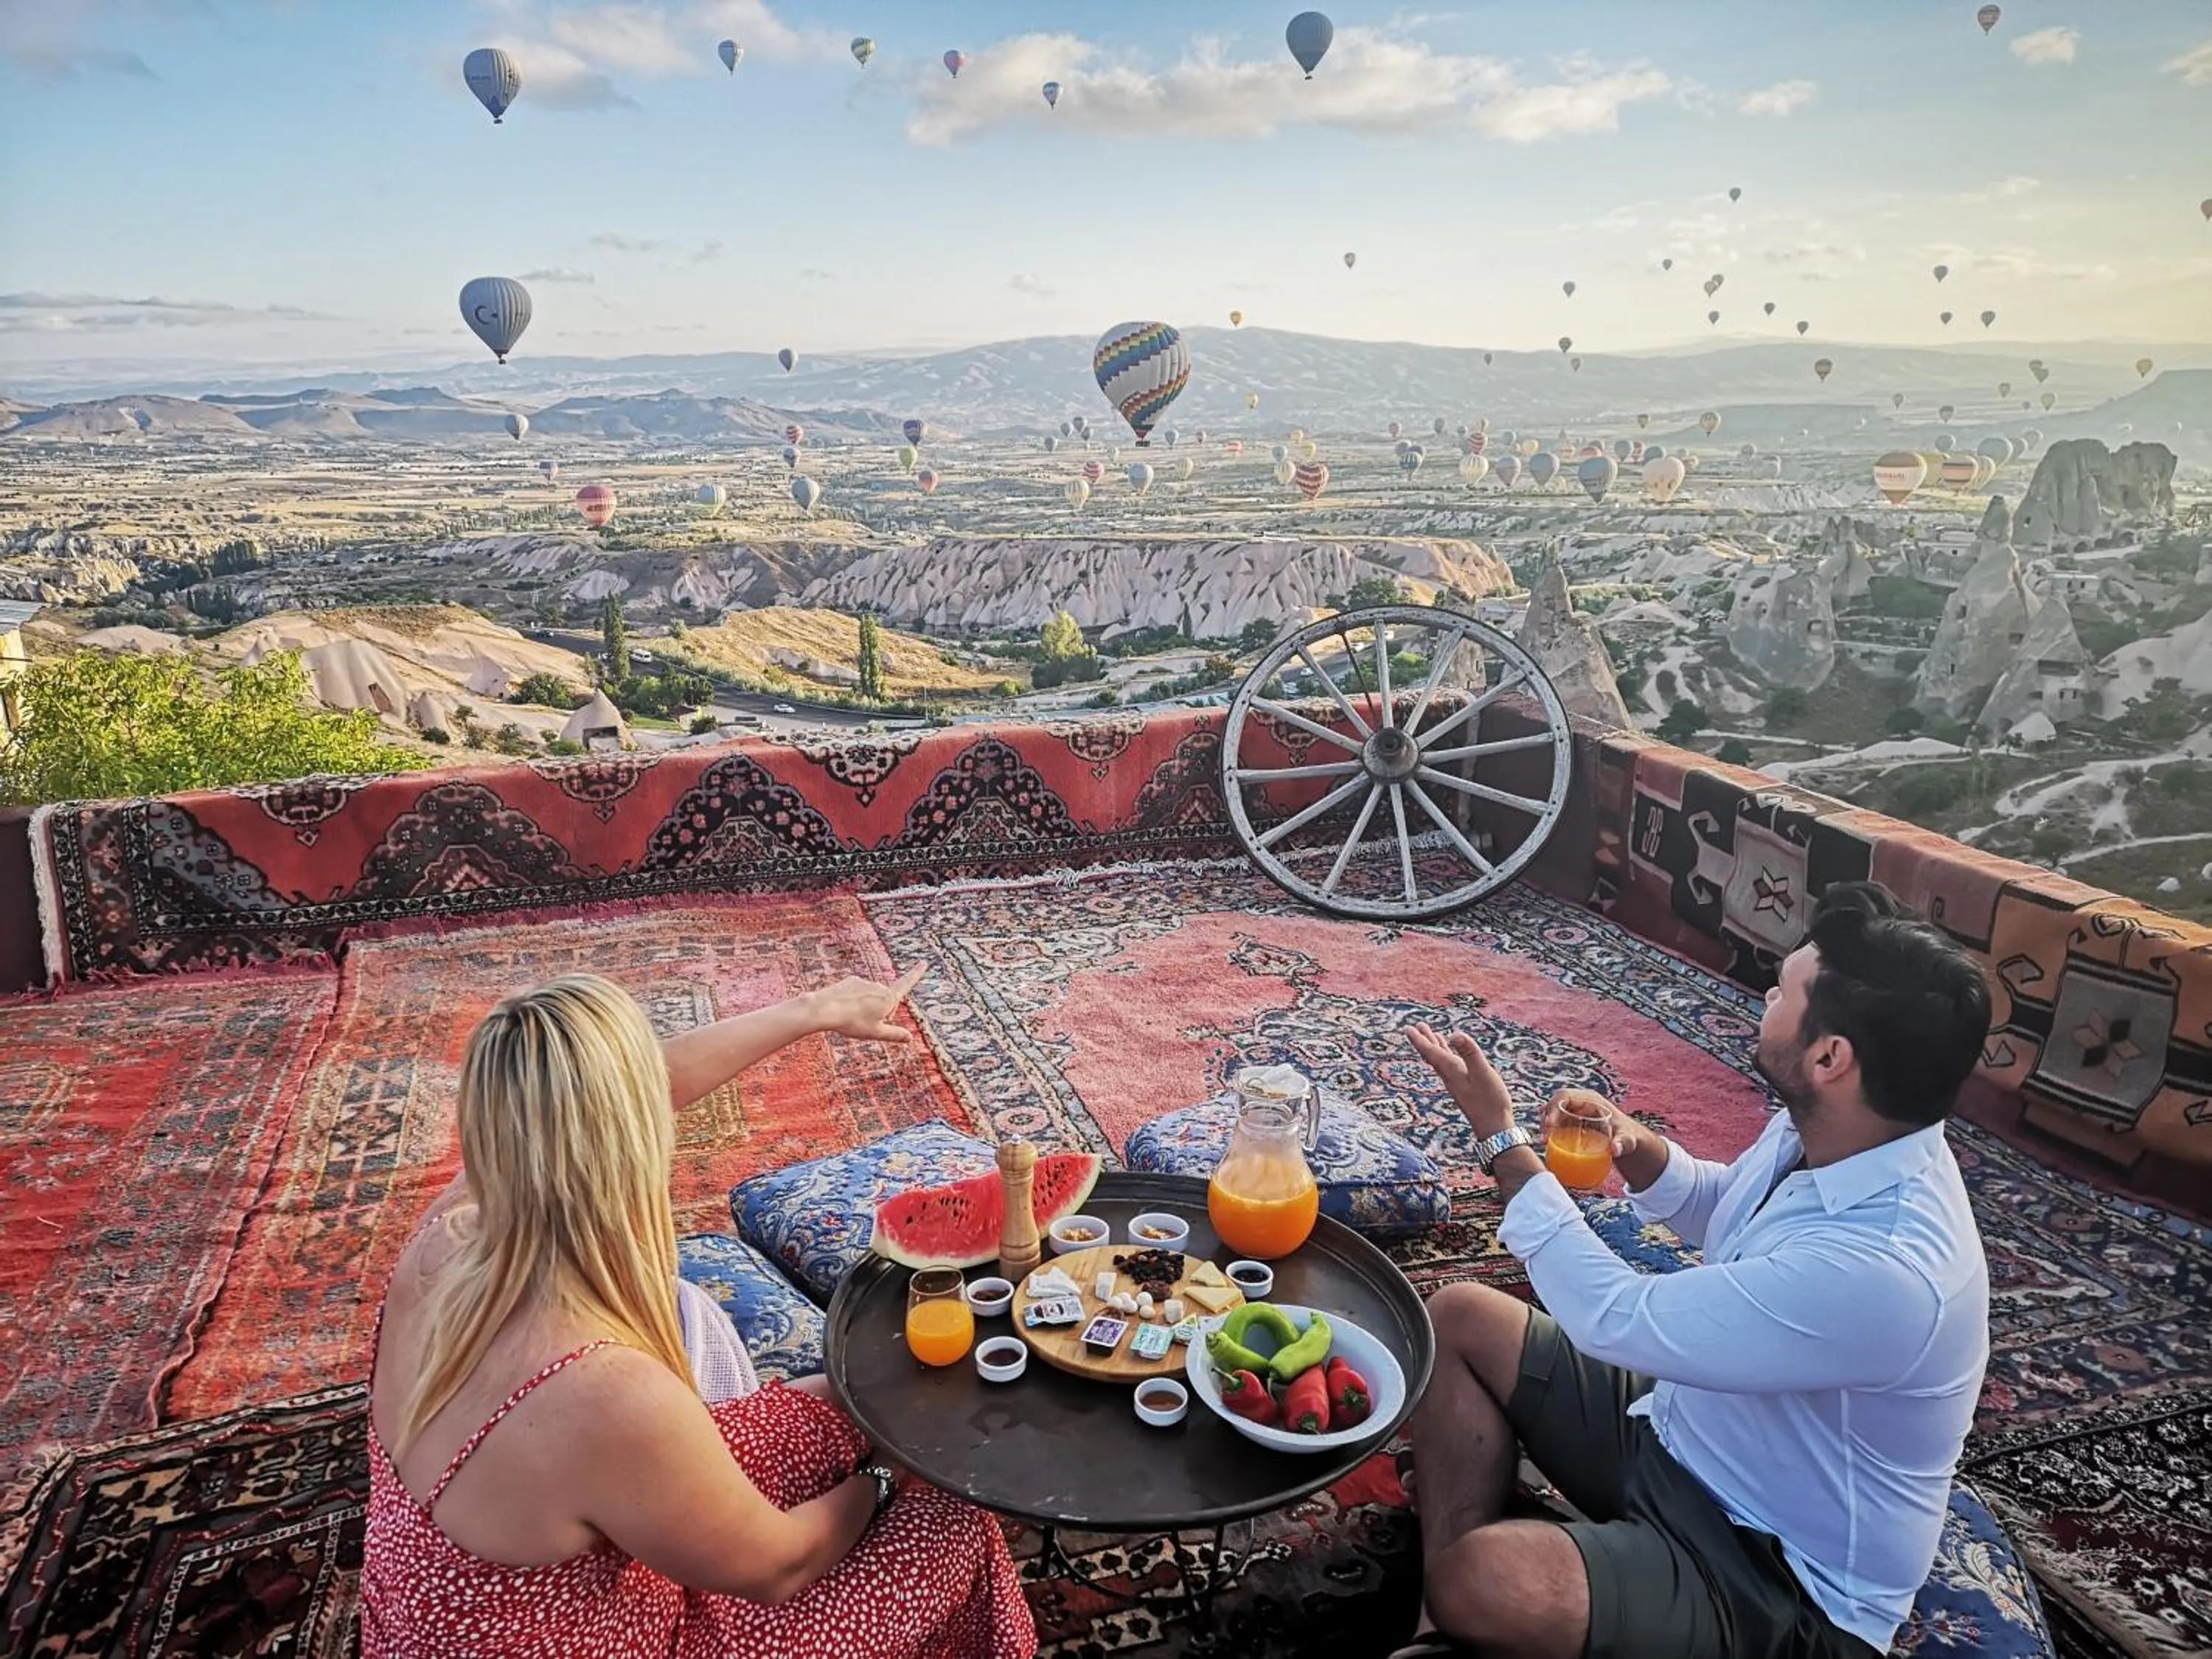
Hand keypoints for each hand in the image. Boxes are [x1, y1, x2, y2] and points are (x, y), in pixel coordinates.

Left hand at [806, 967, 923, 1043]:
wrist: (825, 1008)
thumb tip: (910, 1038)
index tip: (924, 963)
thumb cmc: (853, 1022)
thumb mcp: (876, 1032)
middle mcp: (878, 986)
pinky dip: (855, 1000)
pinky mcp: (850, 981)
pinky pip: (858, 992)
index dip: (916, 974)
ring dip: (867, 1005)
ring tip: (854, 1018)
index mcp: (888, 998)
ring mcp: (863, 982)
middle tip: (868, 1025)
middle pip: (886, 998)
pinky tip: (845, 1009)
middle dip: (882, 1009)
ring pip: (871, 996)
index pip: (906, 984)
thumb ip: (894, 1034)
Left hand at [1408, 1022, 1514, 1138]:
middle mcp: (1450, 1076)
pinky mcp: (1464, 1086)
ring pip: (1440, 1060)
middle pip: (1432, 1055)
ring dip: (1434, 1046)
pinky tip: (1451, 1054)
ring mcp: (1456, 1082)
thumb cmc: (1490, 1101)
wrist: (1494, 1128)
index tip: (1408, 1028)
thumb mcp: (1482, 1073)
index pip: (1431, 1052)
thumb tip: (1454, 1034)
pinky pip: (1450, 1066)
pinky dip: (1447, 1055)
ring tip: (1430, 1034)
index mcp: (1451, 1070)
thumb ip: (1470, 1053)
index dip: (1419, 1039)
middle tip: (1415, 1026)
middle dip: (1424, 1039)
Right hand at [1549, 1088, 1668, 1191]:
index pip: (1565, 1096)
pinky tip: (1546, 1142)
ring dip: (1545, 1124)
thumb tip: (1615, 1150)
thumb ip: (1623, 1143)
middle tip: (1544, 1137)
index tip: (1550, 1125)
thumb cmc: (1627, 1136)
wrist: (1626, 1140)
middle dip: (1546, 1117)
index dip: (1553, 1107)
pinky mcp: (1572, 1121)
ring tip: (1543, 1141)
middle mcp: (1580, 1102)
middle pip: (1555, 1103)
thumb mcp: (1627, 1140)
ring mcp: (1575, 1112)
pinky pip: (1556, 1122)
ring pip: (1553, 1112)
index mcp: (1590, 1099)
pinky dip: (1549, 1130)